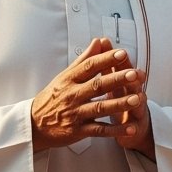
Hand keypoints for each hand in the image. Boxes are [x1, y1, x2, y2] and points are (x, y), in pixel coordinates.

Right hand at [30, 37, 146, 151]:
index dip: (106, 59)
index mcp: (70, 79)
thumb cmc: (53, 97)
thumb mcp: (65, 76)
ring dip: (119, 104)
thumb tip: (99, 40)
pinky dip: (115, 130)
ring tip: (137, 99)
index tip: (122, 53)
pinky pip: (99, 130)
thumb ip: (85, 59)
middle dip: (117, 79)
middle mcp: (72, 95)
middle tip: (134, 74)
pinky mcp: (78, 131)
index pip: (89, 66)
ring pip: (100, 108)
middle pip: (97, 86)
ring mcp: (75, 114)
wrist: (34, 124)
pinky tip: (131, 127)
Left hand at [111, 59, 155, 159]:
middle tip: (132, 73)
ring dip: (137, 101)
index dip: (120, 60)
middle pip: (133, 83)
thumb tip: (100, 40)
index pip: (122, 67)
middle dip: (132, 78)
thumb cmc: (120, 100)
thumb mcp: (111, 81)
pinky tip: (130, 129)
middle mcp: (133, 93)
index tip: (117, 51)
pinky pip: (133, 128)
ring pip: (137, 104)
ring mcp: (136, 110)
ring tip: (137, 99)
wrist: (132, 126)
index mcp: (123, 81)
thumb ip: (105, 62)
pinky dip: (131, 128)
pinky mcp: (134, 127)